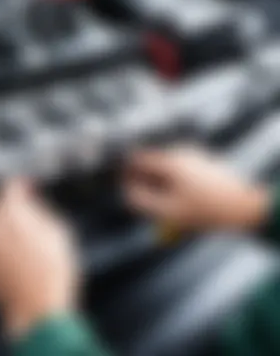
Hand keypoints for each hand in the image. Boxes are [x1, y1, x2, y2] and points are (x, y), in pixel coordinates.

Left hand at [0, 180, 78, 337]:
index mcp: (11, 213)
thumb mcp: (56, 231)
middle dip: (9, 207)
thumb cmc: (54, 267)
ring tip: (20, 237)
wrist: (37, 309)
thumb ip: (36, 211)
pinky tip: (10, 252)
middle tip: (26, 213)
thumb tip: (24, 202)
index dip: (19, 186)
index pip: (10, 189)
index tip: (27, 186)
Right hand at [125, 147, 270, 231]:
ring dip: (159, 184)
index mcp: (170, 161)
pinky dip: (173, 184)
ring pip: (165, 169)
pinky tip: (179, 202)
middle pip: (152, 163)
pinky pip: (179, 172)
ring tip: (163, 206)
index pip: (137, 158)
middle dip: (143, 180)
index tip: (117, 182)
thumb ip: (141, 200)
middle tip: (140, 199)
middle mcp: (180, 153)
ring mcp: (193, 157)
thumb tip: (125, 191)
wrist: (246, 208)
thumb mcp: (168, 211)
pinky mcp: (203, 164)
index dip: (125, 170)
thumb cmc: (206, 210)